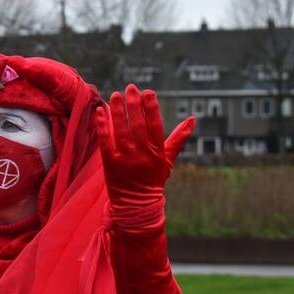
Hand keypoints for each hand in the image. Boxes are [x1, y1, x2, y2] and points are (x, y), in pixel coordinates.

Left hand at [95, 85, 194, 206]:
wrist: (136, 205)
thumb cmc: (153, 179)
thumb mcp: (168, 159)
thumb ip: (178, 137)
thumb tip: (193, 119)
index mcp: (157, 152)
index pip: (155, 125)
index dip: (151, 107)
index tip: (148, 92)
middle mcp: (142, 155)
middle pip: (137, 125)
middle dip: (134, 105)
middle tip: (131, 88)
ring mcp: (125, 159)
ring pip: (121, 131)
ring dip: (118, 111)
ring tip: (116, 94)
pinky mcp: (110, 163)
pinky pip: (105, 141)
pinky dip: (102, 125)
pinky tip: (100, 110)